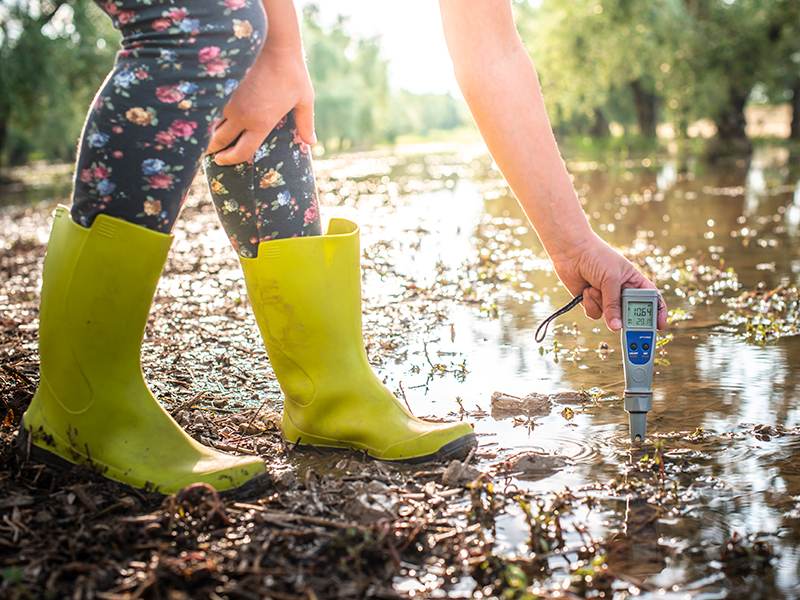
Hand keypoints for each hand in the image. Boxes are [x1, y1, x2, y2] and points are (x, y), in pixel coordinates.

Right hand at [207, 43, 315, 164]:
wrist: (275, 43)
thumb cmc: (292, 72)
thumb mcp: (304, 100)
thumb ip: (305, 123)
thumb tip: (311, 142)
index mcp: (261, 123)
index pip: (242, 151)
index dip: (230, 160)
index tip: (222, 161)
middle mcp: (242, 115)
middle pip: (219, 140)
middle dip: (212, 149)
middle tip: (209, 153)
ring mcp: (229, 99)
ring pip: (210, 121)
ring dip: (206, 131)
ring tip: (202, 136)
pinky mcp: (223, 84)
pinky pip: (209, 104)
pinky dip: (205, 111)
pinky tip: (203, 114)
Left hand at [549, 232, 667, 331]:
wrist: (571, 251)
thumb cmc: (596, 257)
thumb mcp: (611, 279)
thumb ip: (614, 304)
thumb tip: (616, 326)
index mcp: (634, 281)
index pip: (651, 298)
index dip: (657, 312)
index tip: (659, 326)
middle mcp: (622, 291)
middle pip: (630, 313)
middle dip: (625, 319)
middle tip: (622, 324)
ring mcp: (606, 297)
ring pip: (610, 315)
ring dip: (601, 303)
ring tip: (594, 287)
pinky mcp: (591, 301)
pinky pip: (595, 313)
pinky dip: (590, 304)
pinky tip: (586, 290)